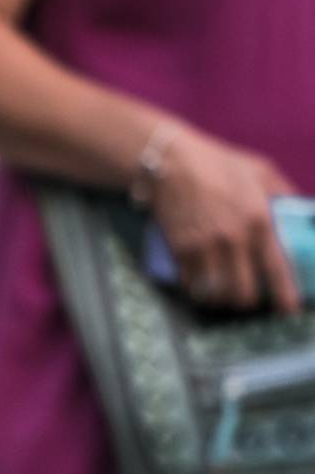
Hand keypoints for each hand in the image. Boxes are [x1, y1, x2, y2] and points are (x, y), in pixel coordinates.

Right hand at [151, 127, 300, 314]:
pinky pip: (192, 286)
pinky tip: (199, 281)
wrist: (171, 162)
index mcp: (259, 220)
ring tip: (220, 290)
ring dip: (219, 298)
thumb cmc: (218, 163)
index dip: (285, 295)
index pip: (276, 269)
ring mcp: (205, 248)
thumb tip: (301, 213)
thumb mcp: (260, 170)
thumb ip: (283, 193)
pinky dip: (197, 288)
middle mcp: (234, 240)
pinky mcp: (181, 252)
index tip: (290, 311)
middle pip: (242, 294)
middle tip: (244, 295)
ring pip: (215, 295)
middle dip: (244, 301)